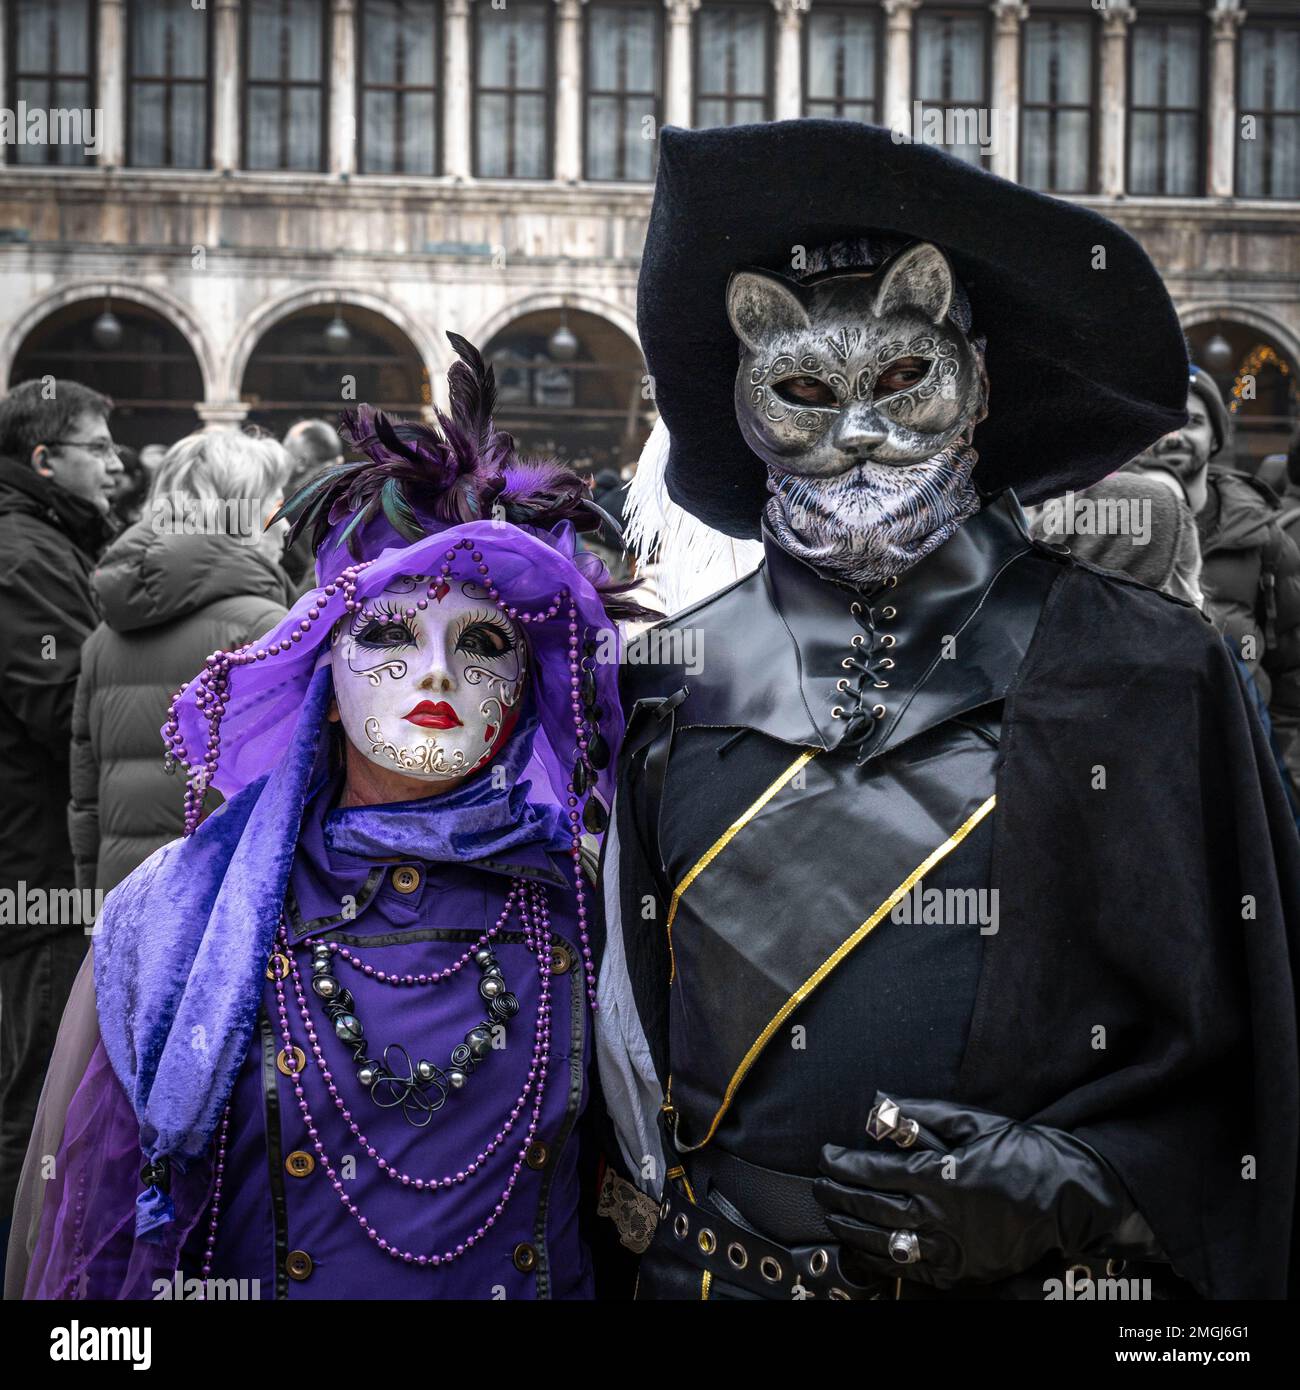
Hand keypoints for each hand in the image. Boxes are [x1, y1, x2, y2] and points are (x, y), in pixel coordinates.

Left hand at [814, 1094, 1159, 1288]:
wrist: (1065, 1197)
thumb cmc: (1019, 1152)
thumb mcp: (971, 1122)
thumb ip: (920, 1116)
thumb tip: (879, 1108)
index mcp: (938, 1175)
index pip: (872, 1172)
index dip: (841, 1165)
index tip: (825, 1156)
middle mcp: (938, 1215)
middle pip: (871, 1206)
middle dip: (837, 1194)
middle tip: (818, 1184)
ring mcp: (948, 1247)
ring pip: (884, 1241)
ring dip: (851, 1227)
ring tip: (832, 1215)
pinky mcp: (959, 1270)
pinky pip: (909, 1269)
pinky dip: (880, 1260)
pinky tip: (864, 1250)